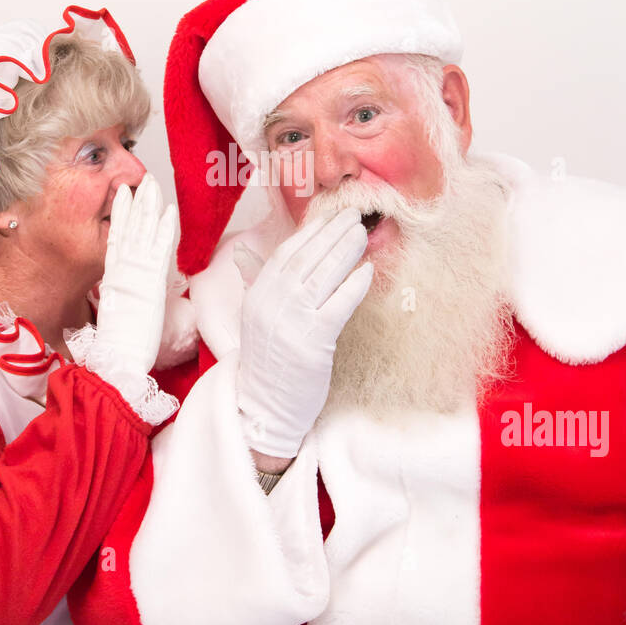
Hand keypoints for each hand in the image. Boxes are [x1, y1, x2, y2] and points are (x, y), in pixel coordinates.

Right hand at [96, 174, 176, 379]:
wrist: (118, 357)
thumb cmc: (119, 342)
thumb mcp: (117, 309)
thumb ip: (120, 290)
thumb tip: (124, 283)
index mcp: (112, 274)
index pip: (115, 236)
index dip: (120, 213)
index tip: (123, 192)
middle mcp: (122, 268)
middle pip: (129, 227)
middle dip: (137, 201)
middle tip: (143, 179)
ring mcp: (136, 271)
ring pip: (142, 231)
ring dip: (150, 206)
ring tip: (154, 184)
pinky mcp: (151, 279)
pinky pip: (159, 248)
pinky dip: (164, 228)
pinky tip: (169, 211)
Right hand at [235, 208, 372, 458]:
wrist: (264, 407)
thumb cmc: (270, 364)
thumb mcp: (262, 321)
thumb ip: (276, 291)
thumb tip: (304, 261)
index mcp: (257, 296)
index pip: (287, 254)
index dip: (311, 233)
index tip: (330, 218)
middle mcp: (271, 304)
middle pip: (307, 258)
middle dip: (332, 234)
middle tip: (353, 217)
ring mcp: (291, 322)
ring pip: (323, 276)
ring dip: (345, 251)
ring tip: (362, 235)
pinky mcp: (312, 342)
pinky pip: (338, 305)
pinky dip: (353, 286)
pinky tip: (368, 272)